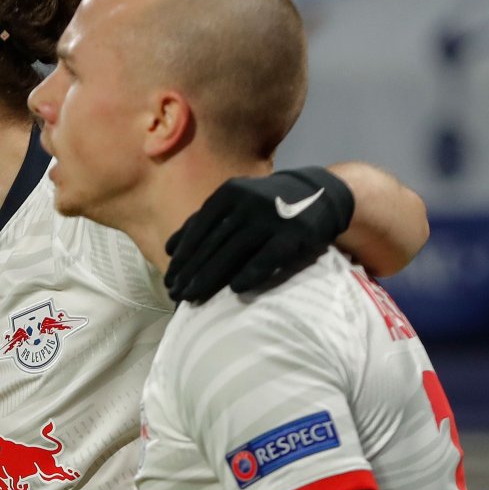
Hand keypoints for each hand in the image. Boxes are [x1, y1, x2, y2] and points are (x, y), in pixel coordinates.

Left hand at [165, 167, 354, 301]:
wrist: (318, 193)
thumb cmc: (265, 204)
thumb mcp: (235, 202)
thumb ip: (204, 221)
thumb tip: (171, 248)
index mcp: (228, 194)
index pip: (198, 229)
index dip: (183, 256)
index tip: (169, 280)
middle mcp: (247, 203)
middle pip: (212, 243)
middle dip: (191, 271)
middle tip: (176, 294)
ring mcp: (271, 217)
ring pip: (234, 252)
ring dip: (210, 277)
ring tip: (194, 296)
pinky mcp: (294, 234)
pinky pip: (268, 257)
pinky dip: (250, 273)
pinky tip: (234, 290)